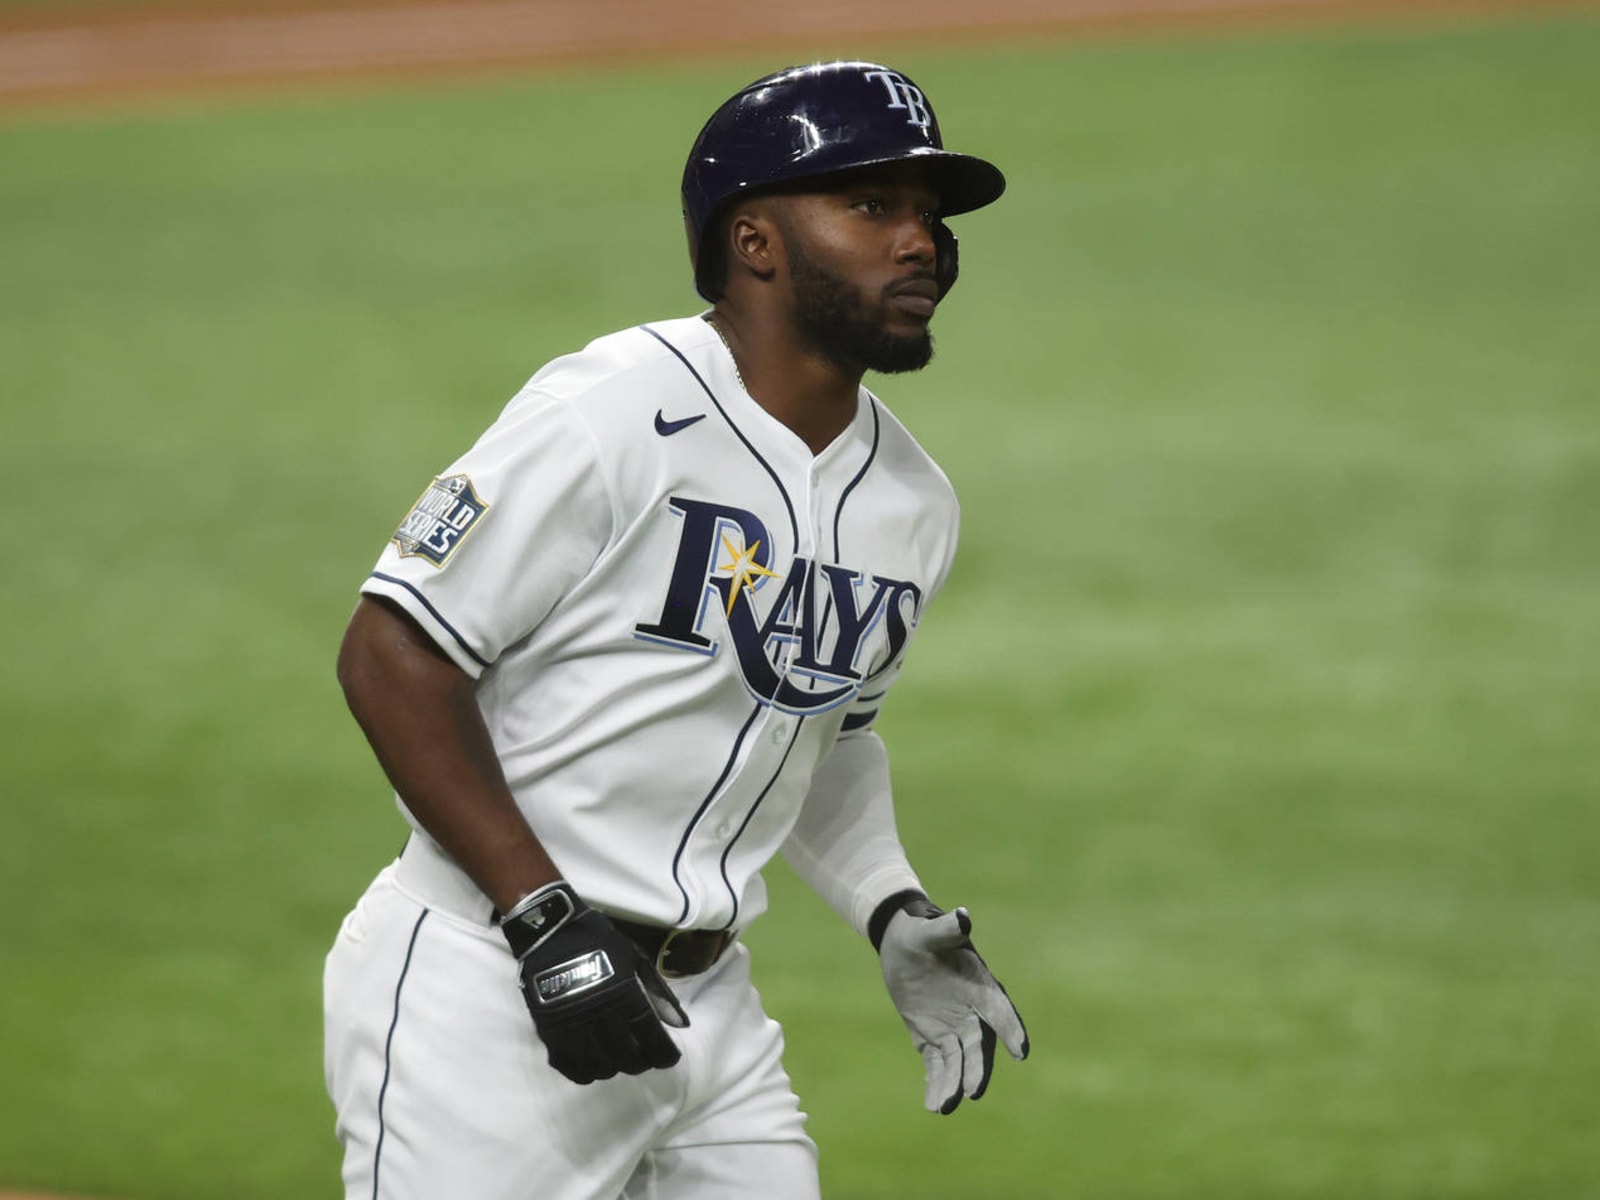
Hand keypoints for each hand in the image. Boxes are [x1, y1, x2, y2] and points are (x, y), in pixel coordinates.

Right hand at [499, 882, 688, 1083]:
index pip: (650, 1038)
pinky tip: (592, 1068)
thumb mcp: (636, 959)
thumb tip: (681, 1023)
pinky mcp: (548, 1030)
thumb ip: (659, 993)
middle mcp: (598, 1014)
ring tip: (619, 1061)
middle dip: (640, 1063)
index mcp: (623, 994)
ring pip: (597, 1066)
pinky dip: (582, 1073)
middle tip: (644, 1058)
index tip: (669, 1058)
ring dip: (613, 1069)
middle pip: (625, 1057)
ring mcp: (570, 1025)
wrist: (551, 931)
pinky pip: (567, 1065)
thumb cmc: (599, 941)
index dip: (663, 1054)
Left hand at [874, 893, 1028, 1113]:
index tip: (1021, 1051)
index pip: (1000, 1010)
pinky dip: (936, 1083)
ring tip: (943, 1107)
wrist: (901, 944)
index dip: (1011, 1029)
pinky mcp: (931, 1037)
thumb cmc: (921, 933)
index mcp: (980, 986)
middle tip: (972, 1091)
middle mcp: (971, 1012)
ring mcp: (952, 1028)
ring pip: (959, 1061)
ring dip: (954, 1084)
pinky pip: (937, 1065)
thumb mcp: (931, 931)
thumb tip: (963, 918)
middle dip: (978, 1069)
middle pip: (980, 1046)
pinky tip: (932, 1104)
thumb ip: (948, 929)